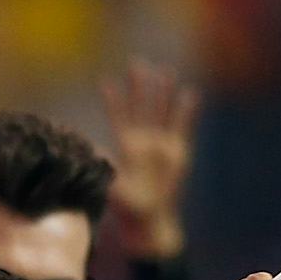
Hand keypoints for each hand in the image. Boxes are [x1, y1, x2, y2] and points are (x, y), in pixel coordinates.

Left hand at [102, 59, 198, 261]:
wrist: (149, 215)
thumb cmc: (127, 206)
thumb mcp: (112, 186)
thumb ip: (104, 169)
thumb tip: (90, 154)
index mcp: (125, 146)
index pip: (118, 117)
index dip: (112, 101)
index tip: (105, 82)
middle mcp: (142, 140)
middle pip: (141, 106)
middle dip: (139, 86)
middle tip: (136, 63)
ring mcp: (161, 143)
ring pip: (162, 111)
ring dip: (164, 92)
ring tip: (166, 71)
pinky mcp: (177, 150)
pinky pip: (183, 125)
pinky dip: (186, 111)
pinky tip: (190, 94)